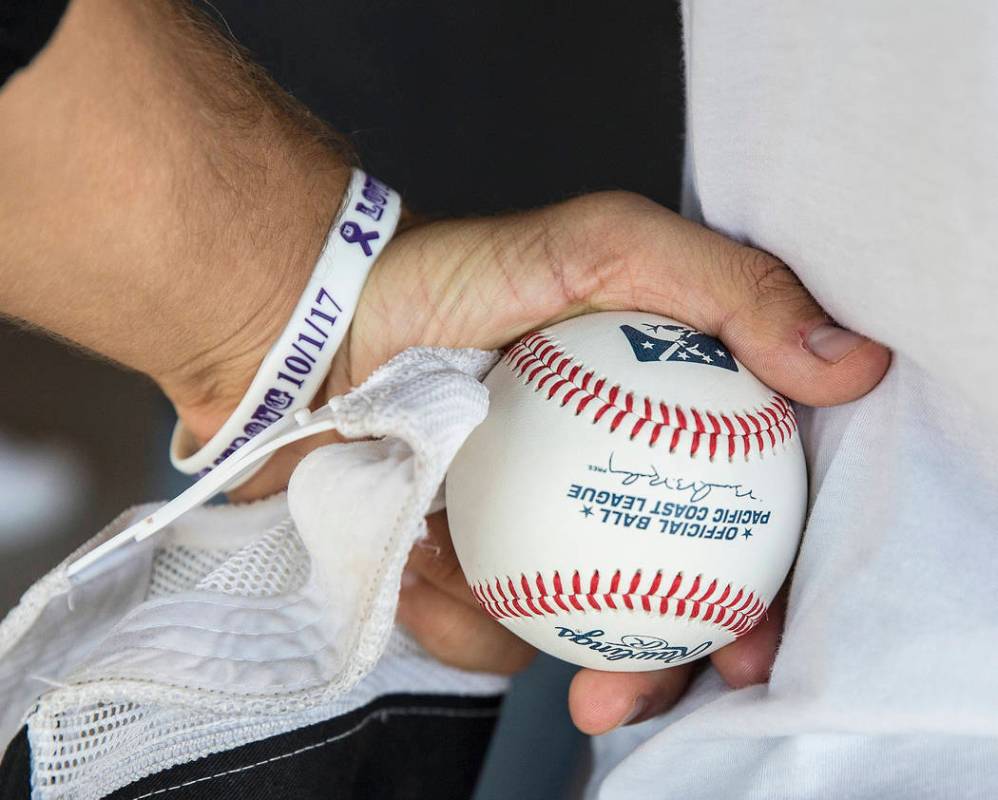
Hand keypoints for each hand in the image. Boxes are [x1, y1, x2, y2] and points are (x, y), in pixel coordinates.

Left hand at [253, 191, 887, 732]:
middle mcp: (604, 489)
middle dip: (666, 664)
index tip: (754, 643)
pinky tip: (436, 582)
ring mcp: (532, 535)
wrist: (329, 320)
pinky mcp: (461, 569)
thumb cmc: (467, 275)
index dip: (763, 591)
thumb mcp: (606, 248)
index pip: (737, 517)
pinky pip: (477, 627)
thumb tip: (854, 366)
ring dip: (557, 659)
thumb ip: (729, 290)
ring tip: (541, 664)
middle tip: (640, 687)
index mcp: (663, 431)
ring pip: (576, 632)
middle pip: (664, 600)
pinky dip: (461, 618)